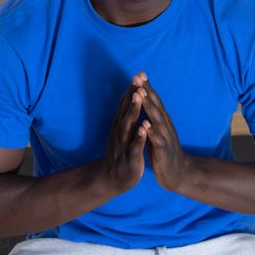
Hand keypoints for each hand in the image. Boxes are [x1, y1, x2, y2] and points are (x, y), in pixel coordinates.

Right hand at [100, 78, 149, 192]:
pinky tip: (143, 128)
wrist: (111, 180)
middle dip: (132, 95)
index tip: (138, 74)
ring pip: (128, 126)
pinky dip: (138, 137)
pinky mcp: (130, 159)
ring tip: (138, 97)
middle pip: (126, 110)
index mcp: (120, 127)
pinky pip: (134, 146)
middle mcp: (120, 133)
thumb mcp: (122, 133)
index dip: (132, 90)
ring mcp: (123, 145)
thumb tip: (129, 98)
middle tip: (136, 79)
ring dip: (132, 111)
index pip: (126, 105)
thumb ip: (125, 116)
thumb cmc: (120, 154)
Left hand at [135, 72, 192, 192]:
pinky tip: (145, 124)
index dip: (147, 87)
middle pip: (155, 104)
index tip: (139, 73)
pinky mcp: (164, 150)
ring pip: (157, 119)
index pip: (154, 101)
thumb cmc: (165, 151)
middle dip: (147, 90)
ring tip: (141, 94)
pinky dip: (152, 132)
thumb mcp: (159, 131)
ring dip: (149, 106)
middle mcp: (165, 125)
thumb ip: (154, 117)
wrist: (179, 173)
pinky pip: (158, 140)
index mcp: (162, 121)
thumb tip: (148, 103)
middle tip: (139, 76)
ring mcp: (165, 137)